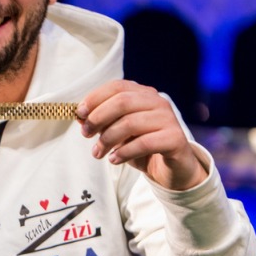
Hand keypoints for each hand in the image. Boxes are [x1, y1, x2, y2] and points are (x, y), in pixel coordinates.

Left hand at [77, 80, 206, 190]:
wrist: (172, 169)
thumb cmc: (141, 146)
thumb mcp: (117, 132)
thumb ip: (102, 122)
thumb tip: (80, 116)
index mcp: (143, 94)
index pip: (117, 86)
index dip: (95, 97)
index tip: (80, 113)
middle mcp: (157, 101)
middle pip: (122, 101)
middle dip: (99, 117)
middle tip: (85, 134)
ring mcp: (168, 119)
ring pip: (131, 123)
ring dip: (107, 139)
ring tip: (97, 153)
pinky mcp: (175, 139)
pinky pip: (144, 143)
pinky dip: (124, 152)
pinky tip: (114, 159)